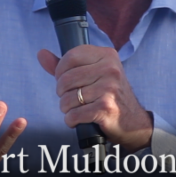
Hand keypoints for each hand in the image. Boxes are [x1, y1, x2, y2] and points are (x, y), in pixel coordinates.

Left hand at [37, 45, 151, 151]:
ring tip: (77, 109)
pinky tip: (79, 119)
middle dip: (62, 93)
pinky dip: (71, 120)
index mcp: (107, 56)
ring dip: (66, 108)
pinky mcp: (105, 108)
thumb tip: (41, 54)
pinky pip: (73, 114)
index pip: (71, 56)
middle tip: (72, 98)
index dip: (61, 71)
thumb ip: (66, 65)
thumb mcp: (93, 74)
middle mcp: (110, 70)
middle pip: (66, 79)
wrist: (134, 122)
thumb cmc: (110, 96)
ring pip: (67, 99)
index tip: (65, 80)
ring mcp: (109, 89)